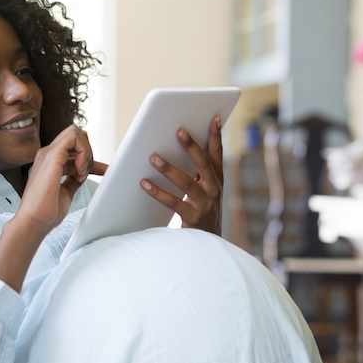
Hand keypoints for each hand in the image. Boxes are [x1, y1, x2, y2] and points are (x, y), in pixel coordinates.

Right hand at [0, 124, 107, 293]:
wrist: (34, 222)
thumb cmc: (46, 212)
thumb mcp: (66, 192)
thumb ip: (74, 179)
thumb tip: (84, 173)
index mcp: (50, 162)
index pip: (74, 149)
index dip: (91, 158)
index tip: (104, 171)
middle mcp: (48, 154)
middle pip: (75, 135)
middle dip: (88, 151)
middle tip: (87, 172)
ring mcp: (48, 153)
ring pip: (75, 132)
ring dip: (86, 151)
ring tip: (82, 172)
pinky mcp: (52, 156)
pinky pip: (73, 138)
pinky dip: (83, 151)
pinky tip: (80, 169)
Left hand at [140, 115, 223, 234]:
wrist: (208, 244)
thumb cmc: (201, 211)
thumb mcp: (205, 191)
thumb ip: (197, 172)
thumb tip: (179, 147)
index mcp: (217, 180)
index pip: (218, 154)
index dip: (217, 136)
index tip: (215, 118)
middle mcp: (214, 190)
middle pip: (204, 164)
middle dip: (192, 146)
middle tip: (178, 131)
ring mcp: (205, 204)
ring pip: (187, 183)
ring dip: (168, 169)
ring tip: (153, 157)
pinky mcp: (193, 218)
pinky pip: (173, 203)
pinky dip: (158, 192)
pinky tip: (144, 183)